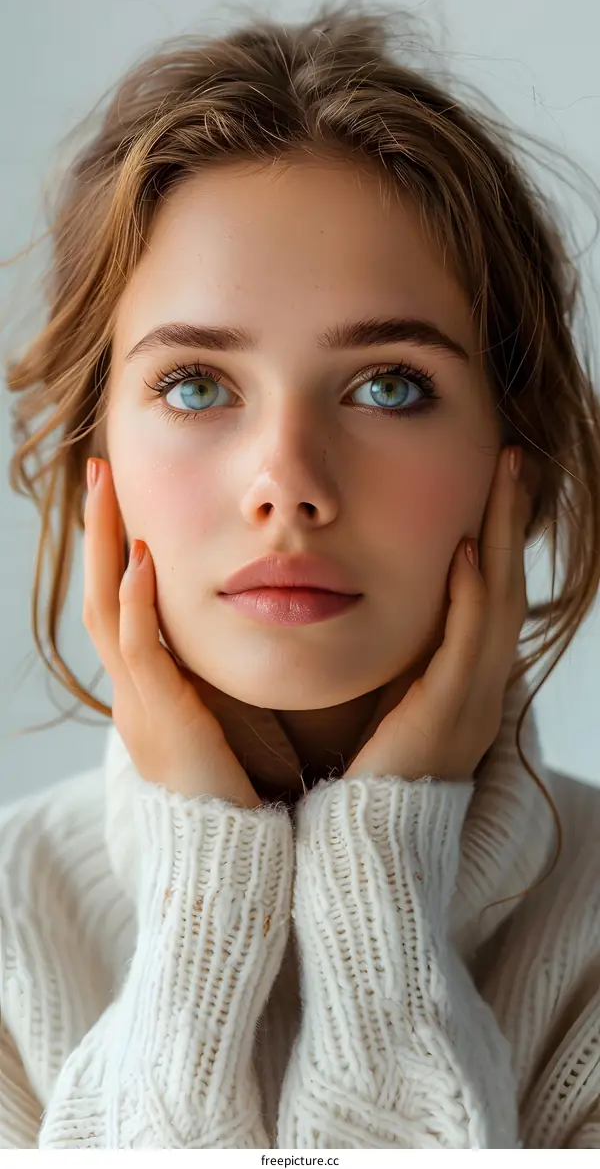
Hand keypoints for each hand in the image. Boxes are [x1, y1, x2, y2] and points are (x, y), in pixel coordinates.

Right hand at [83, 458, 261, 808]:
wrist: (228, 861)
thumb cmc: (237, 794)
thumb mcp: (221, 724)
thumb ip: (218, 683)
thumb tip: (244, 642)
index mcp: (147, 691)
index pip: (121, 604)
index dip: (117, 548)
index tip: (124, 495)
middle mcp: (132, 693)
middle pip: (100, 595)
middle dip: (98, 531)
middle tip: (100, 471)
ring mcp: (139, 706)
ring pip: (107, 612)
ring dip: (106, 547)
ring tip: (108, 490)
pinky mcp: (162, 721)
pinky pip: (140, 652)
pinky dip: (136, 604)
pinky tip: (142, 560)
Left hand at [345, 445, 538, 783]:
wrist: (368, 841)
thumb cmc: (372, 771)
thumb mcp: (394, 698)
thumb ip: (405, 656)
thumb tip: (392, 606)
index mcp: (471, 682)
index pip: (491, 595)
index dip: (498, 537)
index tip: (495, 484)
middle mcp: (483, 687)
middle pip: (505, 588)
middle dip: (510, 522)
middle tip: (511, 461)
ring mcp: (472, 701)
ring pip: (497, 605)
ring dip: (500, 540)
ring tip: (501, 482)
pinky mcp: (447, 715)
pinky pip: (466, 645)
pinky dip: (469, 597)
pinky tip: (464, 553)